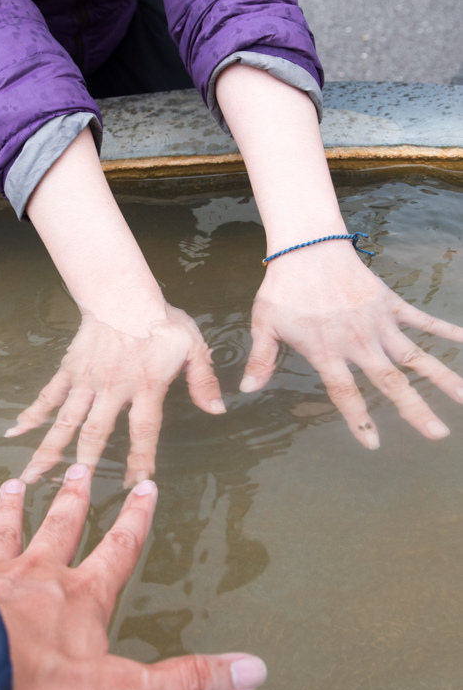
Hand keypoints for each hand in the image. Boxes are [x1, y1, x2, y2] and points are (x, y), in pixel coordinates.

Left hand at [0, 465, 266, 689]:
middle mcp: (38, 576)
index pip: (119, 550)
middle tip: (78, 468)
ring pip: (5, 531)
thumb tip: (254, 670)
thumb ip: (189, 681)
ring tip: (16, 482)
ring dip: (12, 508)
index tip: (146, 487)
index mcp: (82, 598)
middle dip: (73, 500)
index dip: (135, 520)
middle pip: (60, 527)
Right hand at [5, 305, 224, 486]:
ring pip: (66, 420)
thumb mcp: (192, 347)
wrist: (124, 292)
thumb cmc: (161, 321)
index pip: (143, 430)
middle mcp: (112, 387)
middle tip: (72, 492)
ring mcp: (87, 380)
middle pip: (95, 432)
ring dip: (50, 449)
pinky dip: (32, 413)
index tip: (135, 484)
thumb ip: (204, 380)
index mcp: (145, 385)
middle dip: (84, 465)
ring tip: (32, 475)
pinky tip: (15, 432)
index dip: (139, 458)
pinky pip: (49, 394)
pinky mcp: (70, 369)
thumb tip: (219, 411)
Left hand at [240, 245, 462, 447]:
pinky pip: (422, 319)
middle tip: (438, 435)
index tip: (374, 443)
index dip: (359, 419)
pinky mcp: (390, 303)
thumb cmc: (283, 286)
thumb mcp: (265, 323)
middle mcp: (358, 341)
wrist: (307, 246)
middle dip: (415, 409)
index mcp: (327, 350)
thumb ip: (261, 358)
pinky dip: (446, 330)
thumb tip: (247, 390)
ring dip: (442, 377)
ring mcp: (378, 322)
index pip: (346, 392)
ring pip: (415, 355)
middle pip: (391, 382)